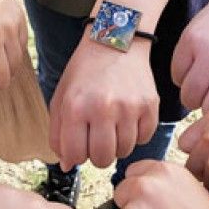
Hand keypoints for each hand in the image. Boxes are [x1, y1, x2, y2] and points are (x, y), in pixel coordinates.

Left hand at [49, 37, 158, 169]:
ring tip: (112, 127)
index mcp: (76, 107)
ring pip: (124, 152)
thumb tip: (67, 165)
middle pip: (102, 159)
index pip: (75, 156)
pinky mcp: (150, 105)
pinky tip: (128, 119)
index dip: (75, 155)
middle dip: (97, 155)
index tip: (78, 145)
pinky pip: (144, 139)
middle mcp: (103, 108)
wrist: (116, 43)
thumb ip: (58, 134)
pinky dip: (136, 135)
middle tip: (97, 140)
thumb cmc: (85, 73)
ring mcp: (129, 107)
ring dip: (117, 145)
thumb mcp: (61, 98)